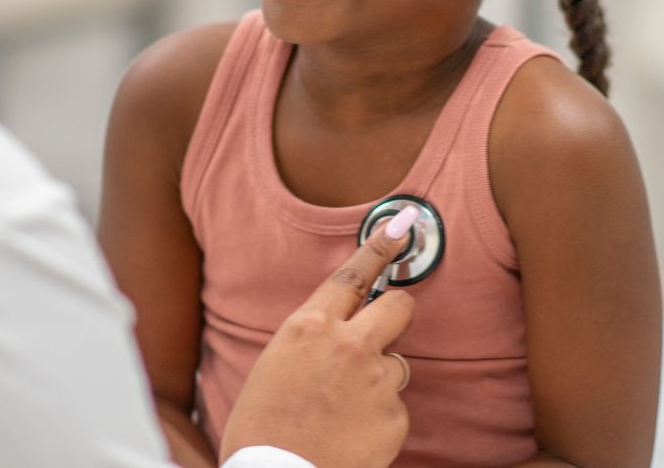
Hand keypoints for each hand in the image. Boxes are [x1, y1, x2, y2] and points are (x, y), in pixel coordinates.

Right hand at [219, 207, 418, 467]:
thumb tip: (333, 339)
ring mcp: (377, 380)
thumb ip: (311, 344)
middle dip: (397, 311)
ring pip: (396, 364)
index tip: (402, 225)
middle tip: (385, 327)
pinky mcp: (396, 416)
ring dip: (378, 381)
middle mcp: (348, 344)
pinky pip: (395, 408)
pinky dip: (378, 421)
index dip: (379, 247)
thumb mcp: (273, 368)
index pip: (352, 275)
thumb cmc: (260, 430)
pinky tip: (351, 437)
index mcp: (308, 327)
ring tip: (344, 412)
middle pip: (398, 306)